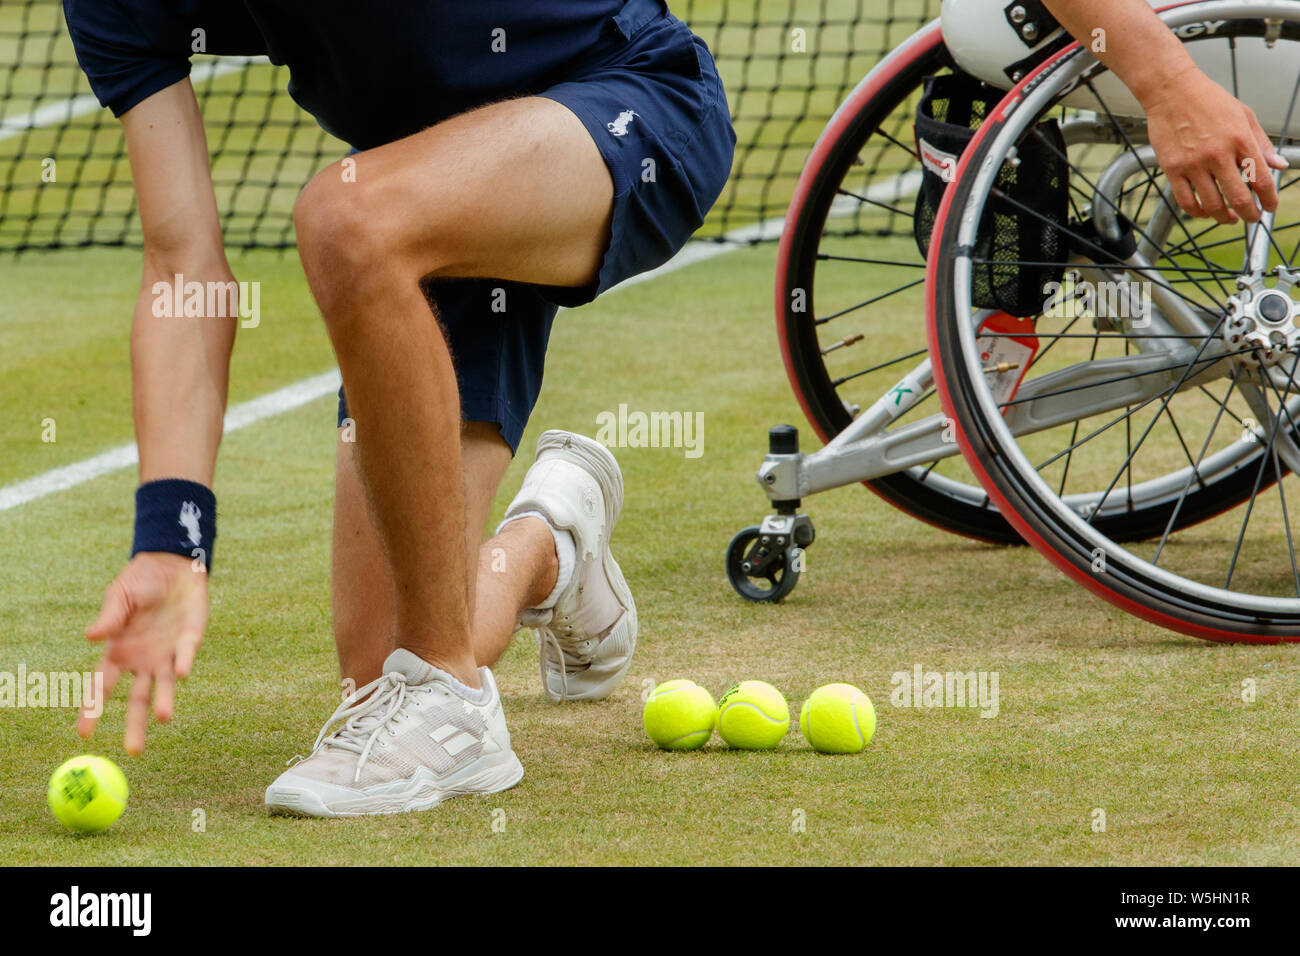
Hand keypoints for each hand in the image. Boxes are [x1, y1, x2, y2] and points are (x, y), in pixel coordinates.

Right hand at [80, 552, 207, 753]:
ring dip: (165, 702)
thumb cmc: (140, 583)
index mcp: (118, 652)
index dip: (93, 709)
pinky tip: (179, 672)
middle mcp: (142, 661)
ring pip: (164, 687)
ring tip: (163, 718)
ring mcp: (167, 654)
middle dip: (135, 725)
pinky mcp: (190, 641)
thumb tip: (92, 636)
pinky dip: (182, 663)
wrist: (173, 566)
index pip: (102, 686)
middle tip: (134, 752)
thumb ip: (110, 617)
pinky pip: (185, 655)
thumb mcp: (120, 596)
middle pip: (137, 700)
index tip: (84, 734)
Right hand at [1142, 65, 1288, 224]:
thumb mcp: (1244, 115)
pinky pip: (1186, 201)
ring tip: (1229, 217)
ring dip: (1224, 217)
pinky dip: (1198, 212)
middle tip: (1252, 218)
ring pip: (1212, 204)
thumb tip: (1279, 165)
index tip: (1270, 206)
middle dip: (1250, 214)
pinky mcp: (1173, 169)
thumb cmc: (1207, 100)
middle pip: (1239, 198)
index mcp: (1240, 139)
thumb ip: (1261, 143)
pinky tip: (1205, 211)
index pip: (1261, 179)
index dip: (1270, 199)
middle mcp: (1218, 154)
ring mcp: (1193, 164)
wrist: (1172, 91)